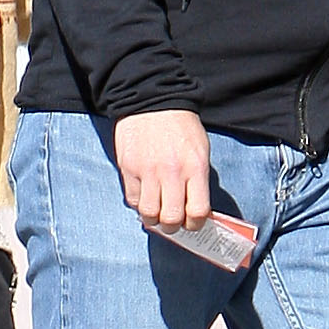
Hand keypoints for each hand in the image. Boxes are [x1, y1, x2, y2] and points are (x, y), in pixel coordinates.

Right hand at [113, 109, 210, 229]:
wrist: (152, 102)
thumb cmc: (181, 126)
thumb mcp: (200, 149)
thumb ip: (198, 179)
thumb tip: (195, 209)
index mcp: (195, 167)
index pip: (197, 211)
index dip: (195, 224)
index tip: (193, 223)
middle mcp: (172, 172)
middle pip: (171, 218)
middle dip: (173, 227)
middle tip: (173, 222)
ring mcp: (147, 171)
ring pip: (149, 214)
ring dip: (154, 219)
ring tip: (157, 212)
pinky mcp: (128, 168)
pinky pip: (132, 199)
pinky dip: (139, 204)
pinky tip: (145, 197)